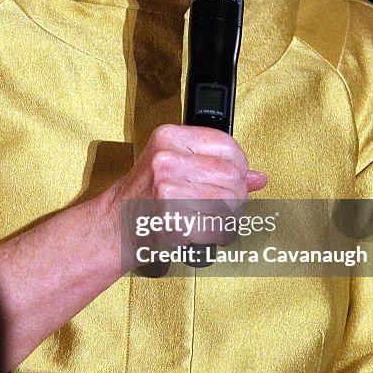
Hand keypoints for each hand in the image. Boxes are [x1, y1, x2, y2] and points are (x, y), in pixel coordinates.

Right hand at [109, 124, 266, 265]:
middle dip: (236, 196)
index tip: (235, 179)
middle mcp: (166, 159)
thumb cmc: (144, 197)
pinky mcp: (171, 219)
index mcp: (169, 137)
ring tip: (210, 219)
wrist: (114, 227)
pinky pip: (217, 226)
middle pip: (232, 176)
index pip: (227, 145)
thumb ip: (217, 168)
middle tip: (221, 205)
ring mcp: (166, 188)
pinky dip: (218, 234)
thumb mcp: (174, 168)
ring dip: (229, 217)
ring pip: (229, 202)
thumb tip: (258, 177)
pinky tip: (204, 232)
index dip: (240, 166)